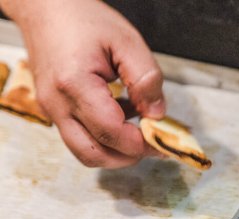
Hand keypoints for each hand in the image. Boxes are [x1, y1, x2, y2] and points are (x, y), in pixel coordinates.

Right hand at [1, 0, 164, 167]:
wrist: (47, 9)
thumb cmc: (85, 20)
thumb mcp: (127, 42)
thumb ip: (146, 79)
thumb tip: (157, 114)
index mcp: (74, 84)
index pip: (110, 132)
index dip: (140, 143)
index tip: (163, 141)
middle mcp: (57, 103)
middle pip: (94, 154)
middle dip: (128, 157)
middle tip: (154, 144)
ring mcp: (52, 110)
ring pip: (85, 152)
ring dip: (116, 151)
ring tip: (139, 129)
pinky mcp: (54, 111)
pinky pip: (80, 137)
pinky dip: (104, 138)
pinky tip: (123, 116)